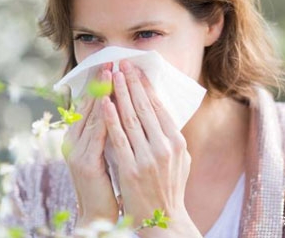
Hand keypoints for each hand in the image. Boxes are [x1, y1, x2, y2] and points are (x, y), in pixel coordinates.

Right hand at [62, 63, 118, 226]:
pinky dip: (105, 116)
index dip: (100, 83)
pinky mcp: (86, 163)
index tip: (111, 64)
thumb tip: (120, 106)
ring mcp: (77, 151)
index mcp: (77, 137)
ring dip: (103, 91)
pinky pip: (97, 134)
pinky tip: (111, 102)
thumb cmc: (105, 181)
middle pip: (88, 104)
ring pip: (93, 114)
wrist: (97, 213)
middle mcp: (73, 140)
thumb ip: (107, 130)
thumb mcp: (104, 150)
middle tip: (112, 60)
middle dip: (101, 81)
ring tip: (113, 71)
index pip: (90, 104)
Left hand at [102, 60, 200, 236]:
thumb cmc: (170, 187)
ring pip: (131, 118)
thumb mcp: (180, 159)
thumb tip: (161, 112)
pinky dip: (111, 118)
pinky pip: (118, 138)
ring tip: (111, 76)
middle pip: (145, 107)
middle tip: (122, 64)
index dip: (147, 87)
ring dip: (119, 94)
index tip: (137, 70)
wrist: (163, 219)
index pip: (159, 107)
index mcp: (177, 142)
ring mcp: (147, 158)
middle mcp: (164, 147)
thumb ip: (171, 136)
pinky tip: (104, 102)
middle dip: (131, 83)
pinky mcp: (131, 169)